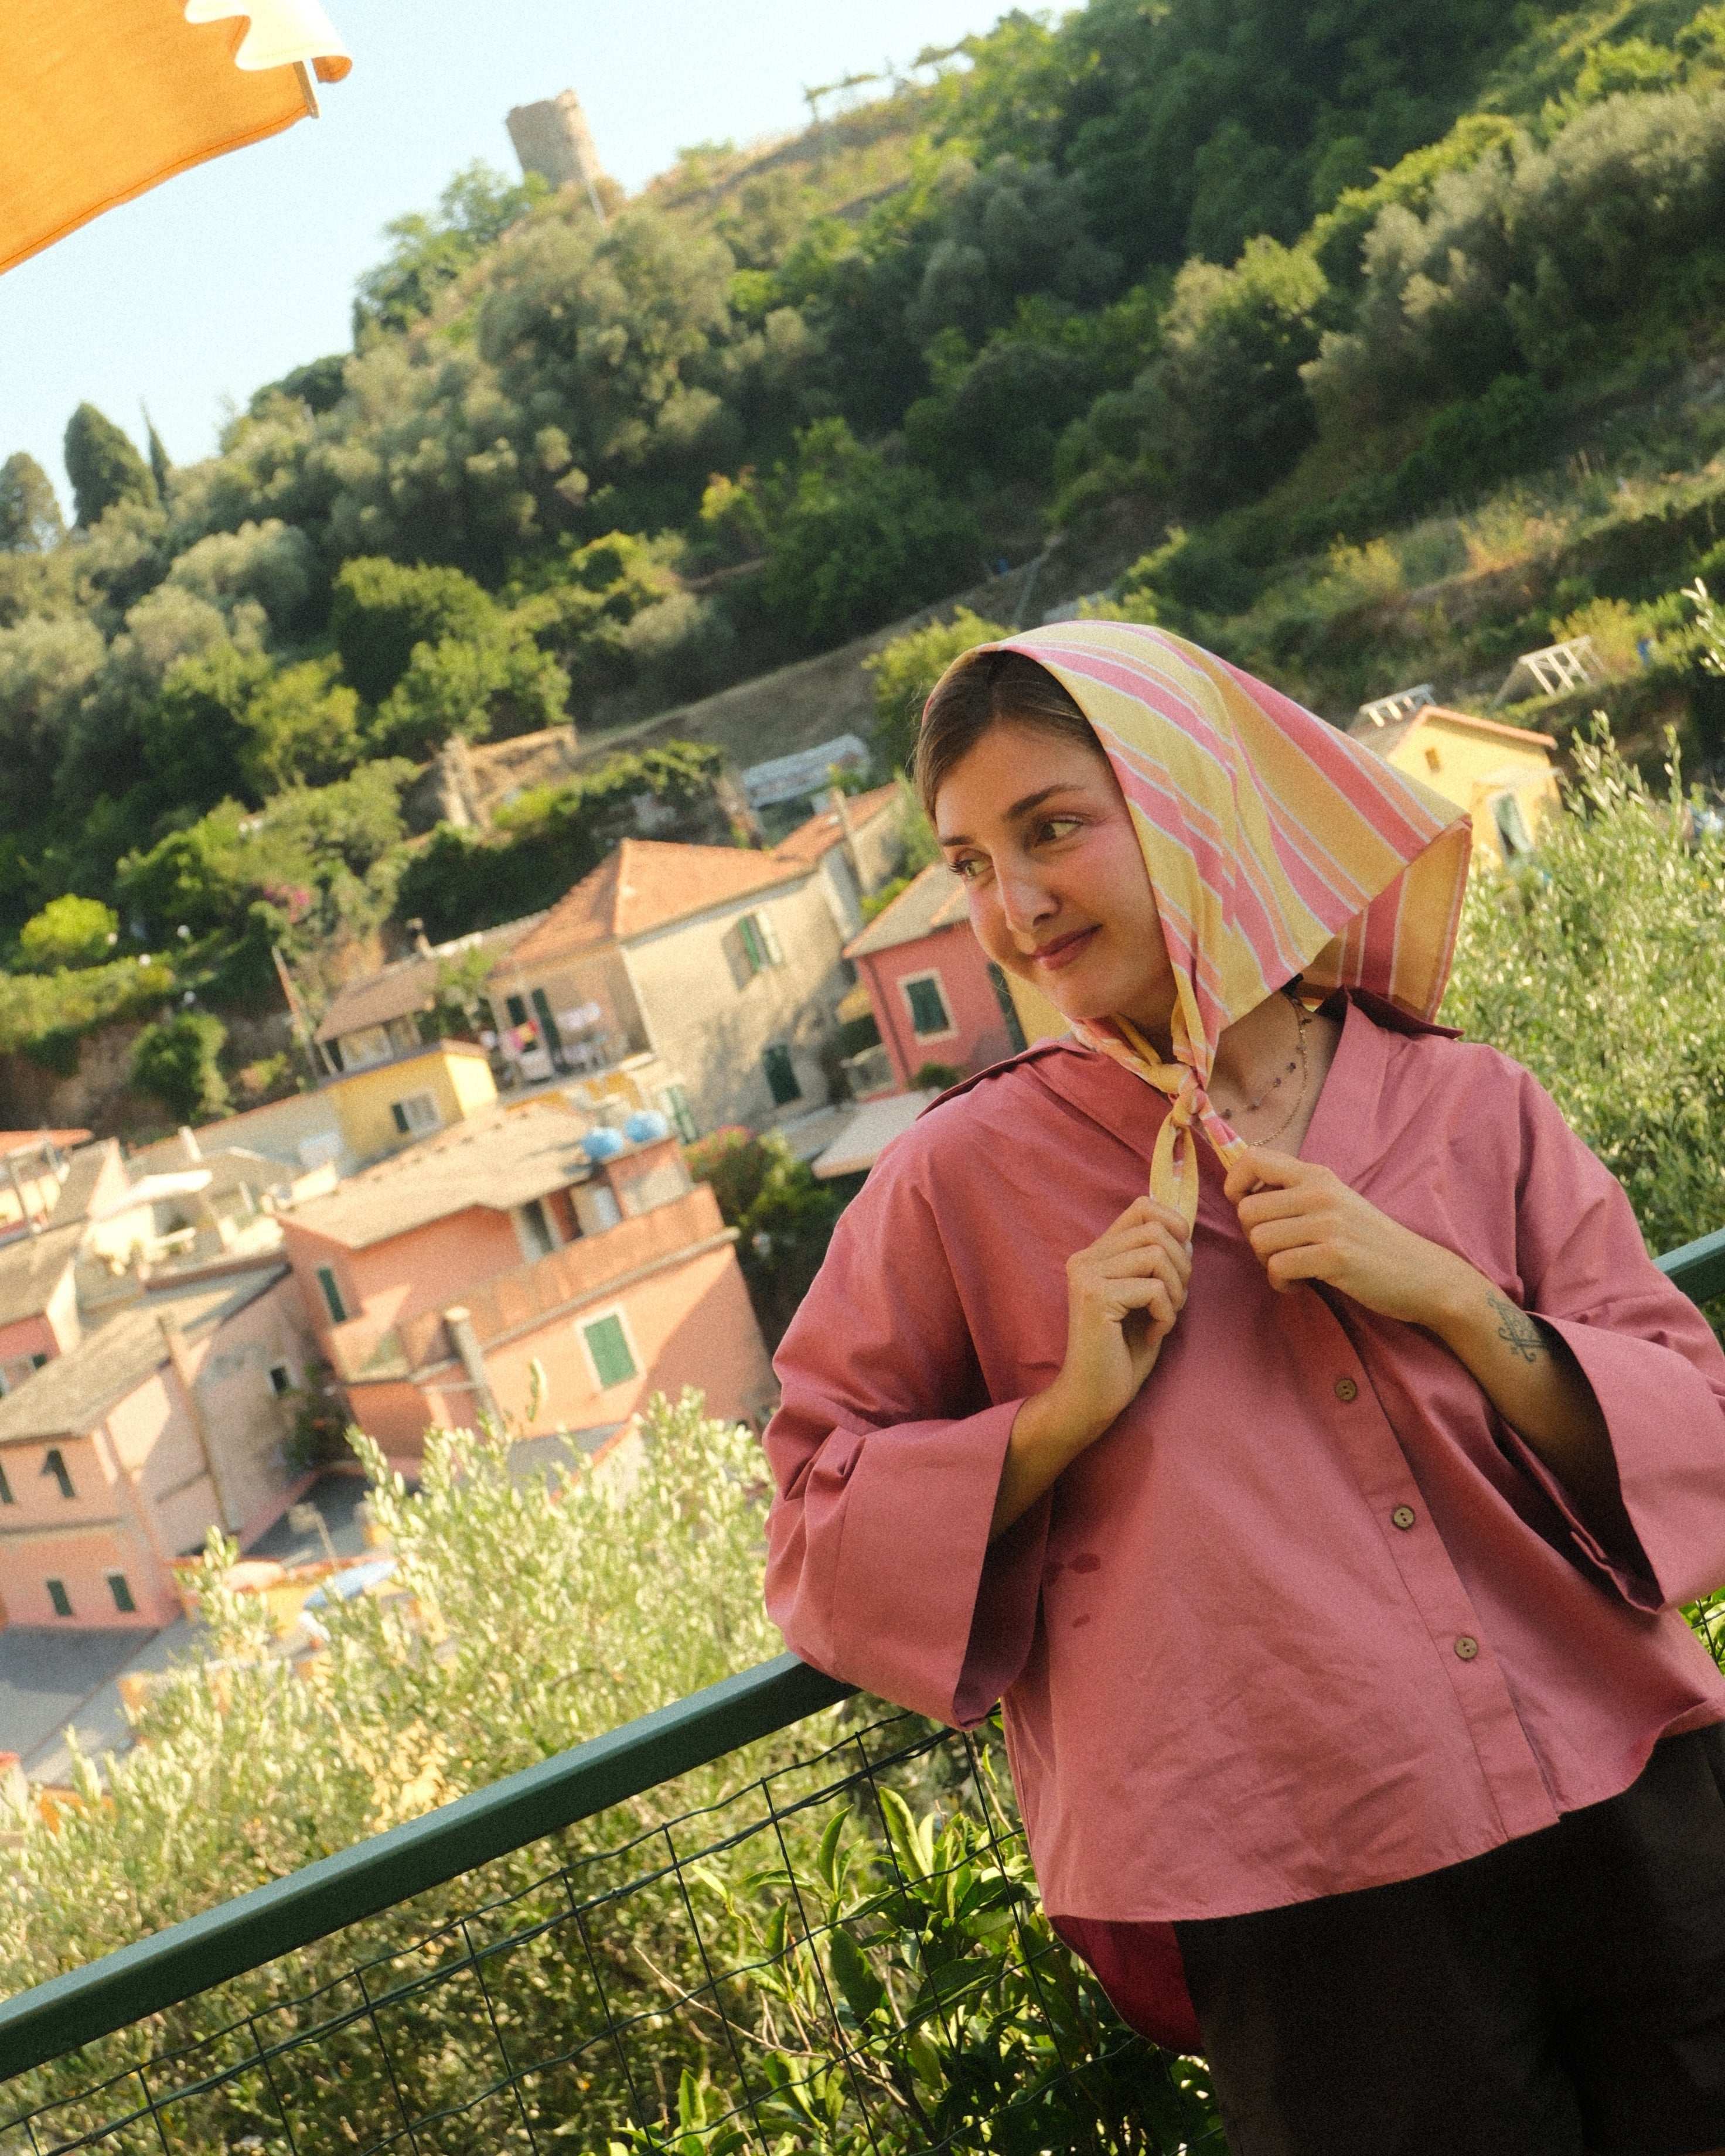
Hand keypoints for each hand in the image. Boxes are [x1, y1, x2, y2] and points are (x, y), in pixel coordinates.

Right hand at [1045, 1194, 1193, 1442]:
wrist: (1093, 1396)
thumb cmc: (1123, 1352)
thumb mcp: (1145, 1297)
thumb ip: (1156, 1262)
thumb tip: (1185, 1229)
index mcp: (1095, 1254)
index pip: (1141, 1208)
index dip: (1174, 1223)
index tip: (1183, 1256)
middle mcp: (1085, 1258)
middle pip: (1155, 1229)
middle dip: (1182, 1265)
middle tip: (1175, 1300)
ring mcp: (1087, 1276)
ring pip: (1157, 1255)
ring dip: (1176, 1290)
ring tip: (1165, 1317)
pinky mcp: (1095, 1297)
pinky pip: (1155, 1289)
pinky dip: (1167, 1314)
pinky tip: (1153, 1333)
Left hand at [1223, 1147, 1470, 1327]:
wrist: (1420, 1272)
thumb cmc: (1369, 1240)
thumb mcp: (1334, 1202)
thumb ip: (1295, 1193)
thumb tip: (1243, 1195)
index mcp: (1317, 1175)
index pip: (1254, 1159)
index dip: (1235, 1184)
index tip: (1245, 1207)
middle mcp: (1321, 1193)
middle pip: (1247, 1211)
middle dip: (1253, 1238)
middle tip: (1280, 1251)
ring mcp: (1329, 1224)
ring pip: (1259, 1241)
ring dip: (1269, 1263)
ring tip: (1294, 1269)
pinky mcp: (1335, 1256)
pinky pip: (1278, 1268)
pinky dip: (1283, 1283)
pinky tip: (1302, 1284)